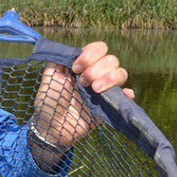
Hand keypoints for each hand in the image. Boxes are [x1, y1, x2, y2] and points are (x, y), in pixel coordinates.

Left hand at [31, 41, 133, 159]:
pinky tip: (124, 94)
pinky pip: (125, 96)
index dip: (90, 54)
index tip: (76, 68)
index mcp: (83, 65)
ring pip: (121, 73)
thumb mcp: (49, 77)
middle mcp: (96, 74)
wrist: (52, 127)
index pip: (98, 49)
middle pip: (111, 60)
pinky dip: (127, 93)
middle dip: (97, 69)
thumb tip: (71, 50)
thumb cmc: (49, 102)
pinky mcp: (109, 106)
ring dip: (110, 78)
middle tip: (82, 82)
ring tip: (95, 90)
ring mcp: (104, 89)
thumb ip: (58, 60)